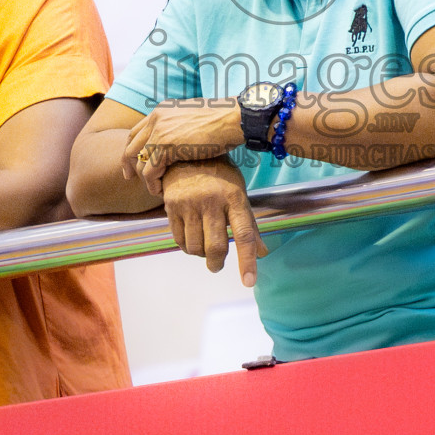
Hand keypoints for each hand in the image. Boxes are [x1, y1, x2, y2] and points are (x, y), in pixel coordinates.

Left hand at [122, 100, 243, 196]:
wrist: (234, 118)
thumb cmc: (223, 121)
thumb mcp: (194, 119)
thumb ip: (180, 127)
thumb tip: (178, 139)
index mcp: (162, 110)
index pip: (137, 131)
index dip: (133, 148)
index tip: (134, 163)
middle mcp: (157, 118)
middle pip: (131, 144)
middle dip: (129, 163)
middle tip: (130, 178)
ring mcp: (160, 131)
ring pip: (138, 160)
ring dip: (144, 178)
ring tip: (153, 188)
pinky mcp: (166, 147)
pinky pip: (149, 171)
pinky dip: (152, 184)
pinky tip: (160, 191)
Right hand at [162, 160, 266, 286]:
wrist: (186, 152)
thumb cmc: (219, 176)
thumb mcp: (239, 193)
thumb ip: (249, 224)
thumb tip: (262, 253)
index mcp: (234, 197)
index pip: (244, 235)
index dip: (247, 261)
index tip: (248, 282)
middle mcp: (212, 201)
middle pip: (216, 246)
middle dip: (217, 263)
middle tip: (217, 265)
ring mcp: (190, 203)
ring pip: (195, 247)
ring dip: (201, 254)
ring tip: (204, 246)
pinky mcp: (171, 206)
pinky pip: (179, 240)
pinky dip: (186, 247)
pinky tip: (191, 239)